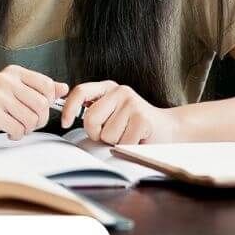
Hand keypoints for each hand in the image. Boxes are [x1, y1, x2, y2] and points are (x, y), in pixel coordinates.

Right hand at [0, 65, 68, 141]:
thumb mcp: (13, 92)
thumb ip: (38, 89)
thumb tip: (63, 88)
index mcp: (13, 73)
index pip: (47, 86)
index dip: (47, 103)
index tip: (37, 109)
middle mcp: (6, 80)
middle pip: (42, 105)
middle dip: (38, 120)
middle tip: (25, 123)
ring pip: (31, 120)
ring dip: (26, 129)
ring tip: (13, 126)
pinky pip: (18, 130)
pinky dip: (15, 135)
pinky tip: (6, 131)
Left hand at [59, 81, 180, 144]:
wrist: (169, 128)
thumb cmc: (135, 124)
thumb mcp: (112, 111)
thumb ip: (94, 110)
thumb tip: (66, 117)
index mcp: (108, 88)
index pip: (81, 92)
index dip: (69, 108)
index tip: (65, 122)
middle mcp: (119, 91)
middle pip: (91, 119)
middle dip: (97, 133)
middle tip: (111, 133)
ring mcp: (132, 103)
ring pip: (106, 134)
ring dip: (115, 141)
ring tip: (128, 134)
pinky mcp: (142, 118)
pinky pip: (122, 142)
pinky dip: (127, 146)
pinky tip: (137, 138)